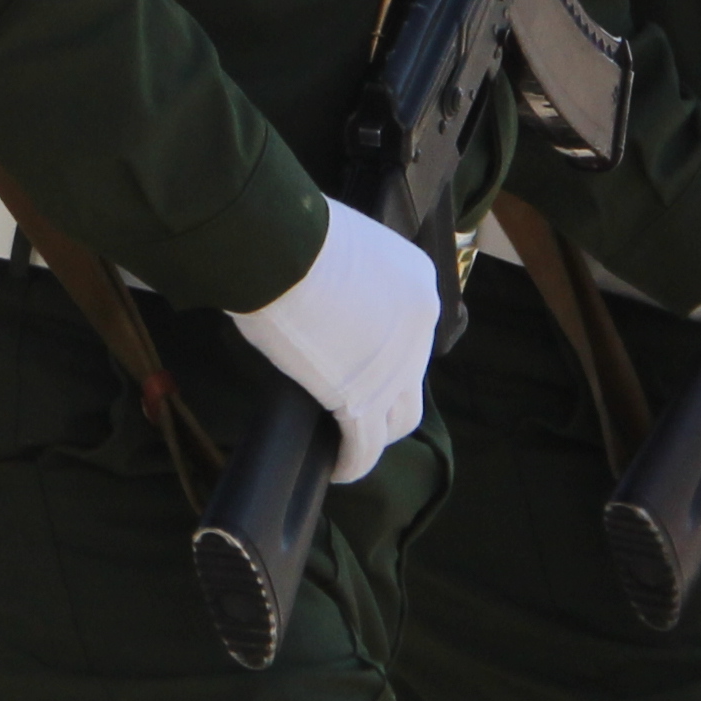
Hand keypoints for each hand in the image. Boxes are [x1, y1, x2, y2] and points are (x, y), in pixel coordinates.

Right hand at [228, 196, 444, 481]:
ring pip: (399, 419)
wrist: (279, 246)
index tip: (353, 357)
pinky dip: (352, 461)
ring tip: (349, 443)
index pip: (410, 330)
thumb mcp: (342, 247)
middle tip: (351, 400)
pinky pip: (365, 445)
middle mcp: (421, 326)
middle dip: (385, 394)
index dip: (382, 350)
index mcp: (418, 283)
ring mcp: (397, 368)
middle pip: (411, 376)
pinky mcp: (365, 400)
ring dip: (376, 433)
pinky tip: (336, 468)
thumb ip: (350, 278)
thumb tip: (326, 298)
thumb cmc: (294, 232)